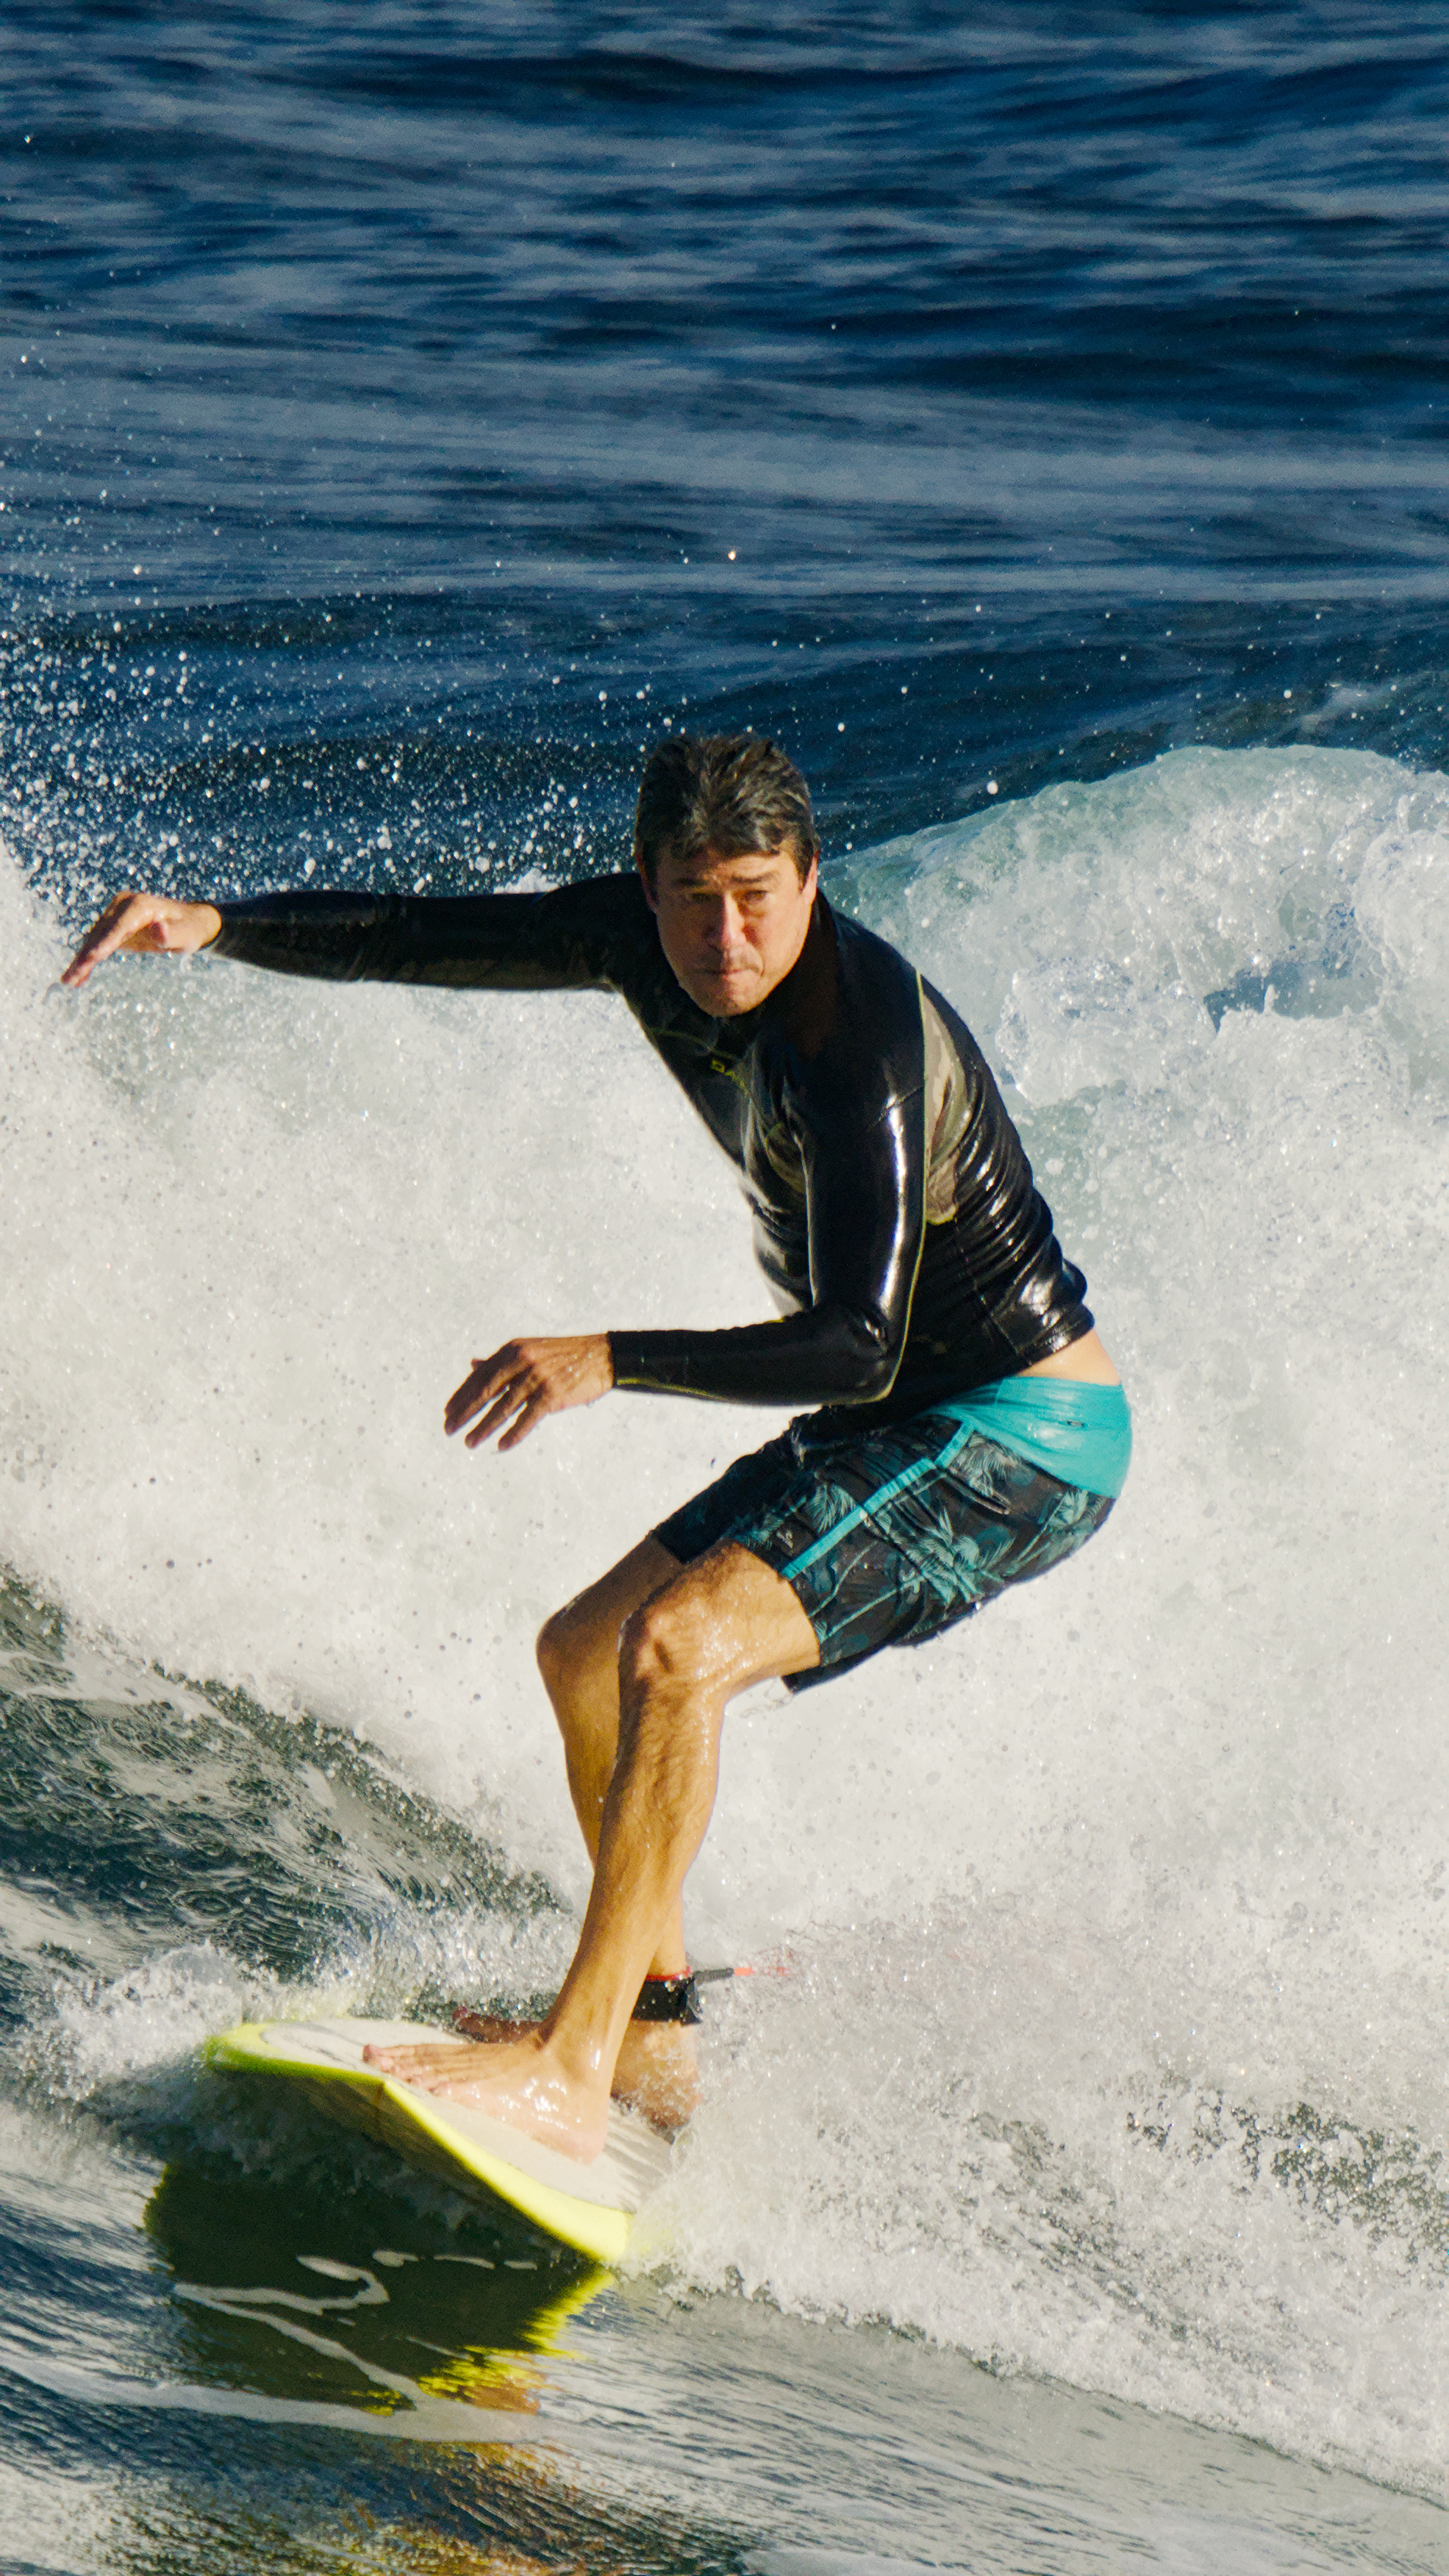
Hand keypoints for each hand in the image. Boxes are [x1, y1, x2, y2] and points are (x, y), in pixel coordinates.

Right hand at [60, 891, 222, 988]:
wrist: (188, 922)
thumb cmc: (189, 929)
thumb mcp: (187, 934)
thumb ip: (173, 934)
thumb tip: (158, 930)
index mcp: (140, 906)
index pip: (119, 926)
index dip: (105, 942)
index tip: (92, 958)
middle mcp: (122, 906)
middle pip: (101, 933)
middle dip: (86, 956)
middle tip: (72, 977)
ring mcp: (114, 915)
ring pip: (93, 940)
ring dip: (81, 961)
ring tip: (68, 981)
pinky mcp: (112, 927)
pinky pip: (96, 945)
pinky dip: (87, 961)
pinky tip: (77, 979)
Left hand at [445, 1335, 613, 1452]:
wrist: (600, 1357)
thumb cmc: (563, 1355)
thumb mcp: (528, 1350)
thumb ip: (500, 1360)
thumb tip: (472, 1365)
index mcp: (512, 1350)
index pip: (480, 1375)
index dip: (461, 1395)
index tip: (447, 1411)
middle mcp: (521, 1361)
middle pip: (485, 1391)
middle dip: (464, 1412)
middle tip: (448, 1428)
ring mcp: (536, 1378)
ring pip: (502, 1408)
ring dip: (484, 1427)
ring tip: (469, 1442)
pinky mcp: (552, 1395)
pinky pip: (527, 1418)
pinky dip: (513, 1434)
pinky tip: (501, 1446)